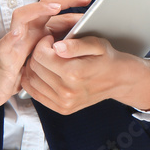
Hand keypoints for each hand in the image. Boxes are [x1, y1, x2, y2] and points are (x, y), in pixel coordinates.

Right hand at [0, 0, 92, 109]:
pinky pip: (6, 42)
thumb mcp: (49, 54)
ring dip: (38, 10)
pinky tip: (18, 33)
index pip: (55, 7)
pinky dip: (11, 37)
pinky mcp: (5, 53)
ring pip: (21, 15)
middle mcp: (27, 29)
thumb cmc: (25, 68)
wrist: (0, 85)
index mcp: (39, 28)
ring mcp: (15, 39)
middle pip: (41, 5)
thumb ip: (63, 42)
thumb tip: (85, 33)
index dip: (71, 1)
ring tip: (54, 8)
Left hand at [19, 33, 149, 114]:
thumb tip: (57, 47)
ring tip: (48, 60)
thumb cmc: (106, 59)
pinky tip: (45, 72)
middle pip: (34, 67)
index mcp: (74, 73)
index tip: (51, 39)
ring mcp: (64, 103)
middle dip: (38, 54)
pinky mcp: (61, 109)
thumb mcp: (96, 44)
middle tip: (49, 49)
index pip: (40, 55)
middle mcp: (67, 91)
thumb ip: (76, 44)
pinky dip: (35, 81)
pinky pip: (35, 93)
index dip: (42, 43)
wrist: (118, 80)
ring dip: (35, 67)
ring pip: (31, 80)